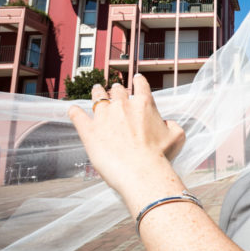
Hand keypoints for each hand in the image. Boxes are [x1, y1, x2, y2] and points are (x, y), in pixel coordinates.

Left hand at [68, 75, 185, 214]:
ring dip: (97, 92)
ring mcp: (104, 116)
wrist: (141, 171)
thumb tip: (167, 123)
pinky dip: (74, 112)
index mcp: (144, 104)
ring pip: (97, 97)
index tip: (137, 80)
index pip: (141, 84)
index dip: (139, 81)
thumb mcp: (177, 137)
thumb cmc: (161, 155)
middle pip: (117, 90)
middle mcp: (123, 105)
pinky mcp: (88, 130)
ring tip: (96, 90)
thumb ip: (173, 125)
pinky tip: (72, 109)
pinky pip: (77, 116)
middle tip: (116, 90)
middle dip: (117, 89)